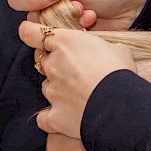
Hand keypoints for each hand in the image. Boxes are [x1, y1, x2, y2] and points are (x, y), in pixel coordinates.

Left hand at [18, 21, 137, 137]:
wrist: (121, 106)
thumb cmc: (121, 73)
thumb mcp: (117, 48)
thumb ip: (101, 47)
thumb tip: (103, 53)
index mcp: (65, 43)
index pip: (31, 33)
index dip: (29, 32)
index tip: (29, 33)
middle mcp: (53, 66)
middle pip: (43, 62)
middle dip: (56, 65)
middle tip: (76, 71)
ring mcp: (51, 92)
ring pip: (47, 87)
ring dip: (58, 89)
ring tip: (80, 95)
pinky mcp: (54, 116)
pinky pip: (44, 118)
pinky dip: (52, 118)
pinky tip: (65, 118)